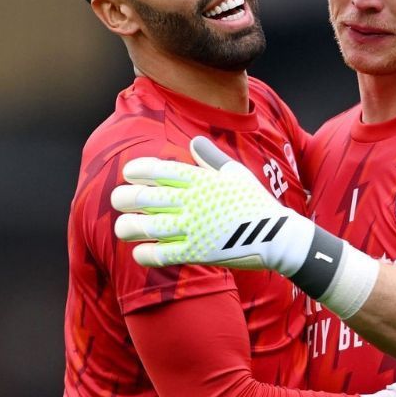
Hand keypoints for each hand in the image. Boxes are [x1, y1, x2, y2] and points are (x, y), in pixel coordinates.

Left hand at [110, 136, 317, 277]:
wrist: (277, 237)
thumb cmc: (256, 203)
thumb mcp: (236, 174)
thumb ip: (211, 157)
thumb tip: (193, 142)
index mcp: (202, 180)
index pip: (163, 171)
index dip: (140, 171)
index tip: (129, 173)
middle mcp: (194, 202)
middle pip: (150, 197)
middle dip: (127, 197)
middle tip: (118, 200)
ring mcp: (194, 228)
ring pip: (151, 226)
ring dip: (130, 227)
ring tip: (121, 228)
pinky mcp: (197, 253)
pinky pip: (164, 254)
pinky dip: (147, 254)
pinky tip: (139, 252)